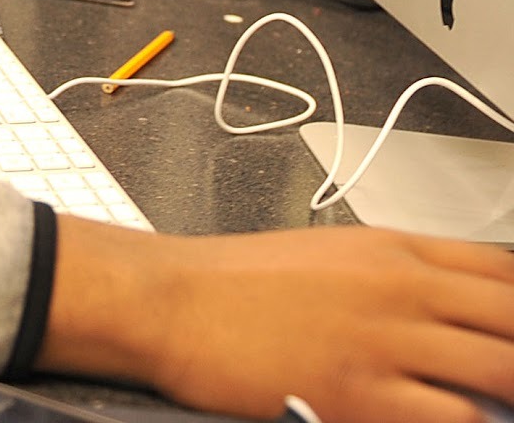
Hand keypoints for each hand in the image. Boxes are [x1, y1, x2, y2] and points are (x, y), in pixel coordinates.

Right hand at [39, 220, 513, 422]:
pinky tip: (452, 420)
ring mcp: (385, 340)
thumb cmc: (236, 282)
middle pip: (513, 319)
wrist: (174, 299)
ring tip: (500, 405)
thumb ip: (395, 277)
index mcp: (392, 248)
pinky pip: (455, 420)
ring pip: (501, 370)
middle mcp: (400, 286)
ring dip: (509, 393)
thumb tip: (448, 312)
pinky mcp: (362, 394)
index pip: (503, 270)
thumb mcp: (327, 255)